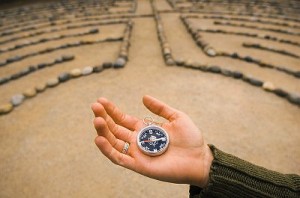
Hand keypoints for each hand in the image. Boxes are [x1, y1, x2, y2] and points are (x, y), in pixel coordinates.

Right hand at [91, 95, 212, 187]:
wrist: (200, 159)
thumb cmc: (191, 139)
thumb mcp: (176, 117)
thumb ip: (159, 108)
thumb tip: (143, 97)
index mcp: (145, 129)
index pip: (123, 119)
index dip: (112, 110)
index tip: (101, 100)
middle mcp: (138, 140)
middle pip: (115, 129)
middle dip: (104, 118)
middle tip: (95, 106)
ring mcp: (137, 153)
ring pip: (113, 142)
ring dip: (103, 132)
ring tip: (97, 120)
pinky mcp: (138, 165)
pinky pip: (118, 158)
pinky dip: (107, 150)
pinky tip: (99, 139)